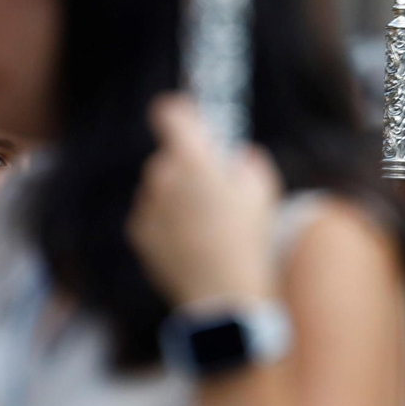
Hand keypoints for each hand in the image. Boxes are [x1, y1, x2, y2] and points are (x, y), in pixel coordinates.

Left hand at [127, 96, 281, 307]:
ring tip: (209, 226)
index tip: (188, 117)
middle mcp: (163, 177)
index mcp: (193, 160)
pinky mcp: (140, 233)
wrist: (224, 292)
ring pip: (162, 189)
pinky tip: (194, 243)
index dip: (180, 113)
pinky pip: (153, 216)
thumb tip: (240, 158)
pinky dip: (169, 223)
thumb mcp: (264, 192)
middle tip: (217, 192)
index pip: (170, 114)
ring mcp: (148, 206)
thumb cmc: (248, 239)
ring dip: (179, 197)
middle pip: (170, 158)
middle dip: (189, 168)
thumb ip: (249, 163)